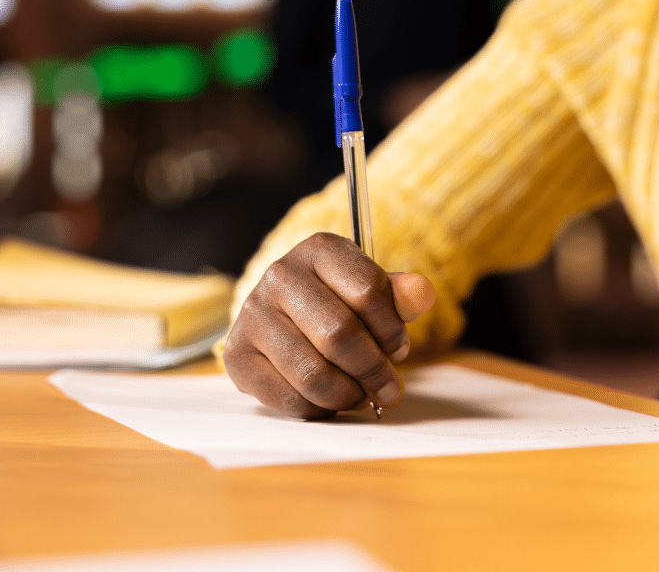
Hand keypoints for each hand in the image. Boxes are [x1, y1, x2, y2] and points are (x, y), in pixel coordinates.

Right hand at [222, 232, 435, 418]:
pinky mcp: (237, 354)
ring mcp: (252, 314)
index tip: (399, 349)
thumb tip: (421, 293)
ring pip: (313, 373)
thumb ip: (400, 295)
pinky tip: (332, 399)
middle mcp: (279, 275)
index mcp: (319, 250)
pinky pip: (289, 398)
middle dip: (374, 370)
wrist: (283, 315)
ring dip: (349, 394)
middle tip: (390, 388)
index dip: (392, 329)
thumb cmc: (337, 301)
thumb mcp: (370, 289)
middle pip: (339, 335)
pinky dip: (319, 408)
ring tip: (363, 395)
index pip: (369, 291)